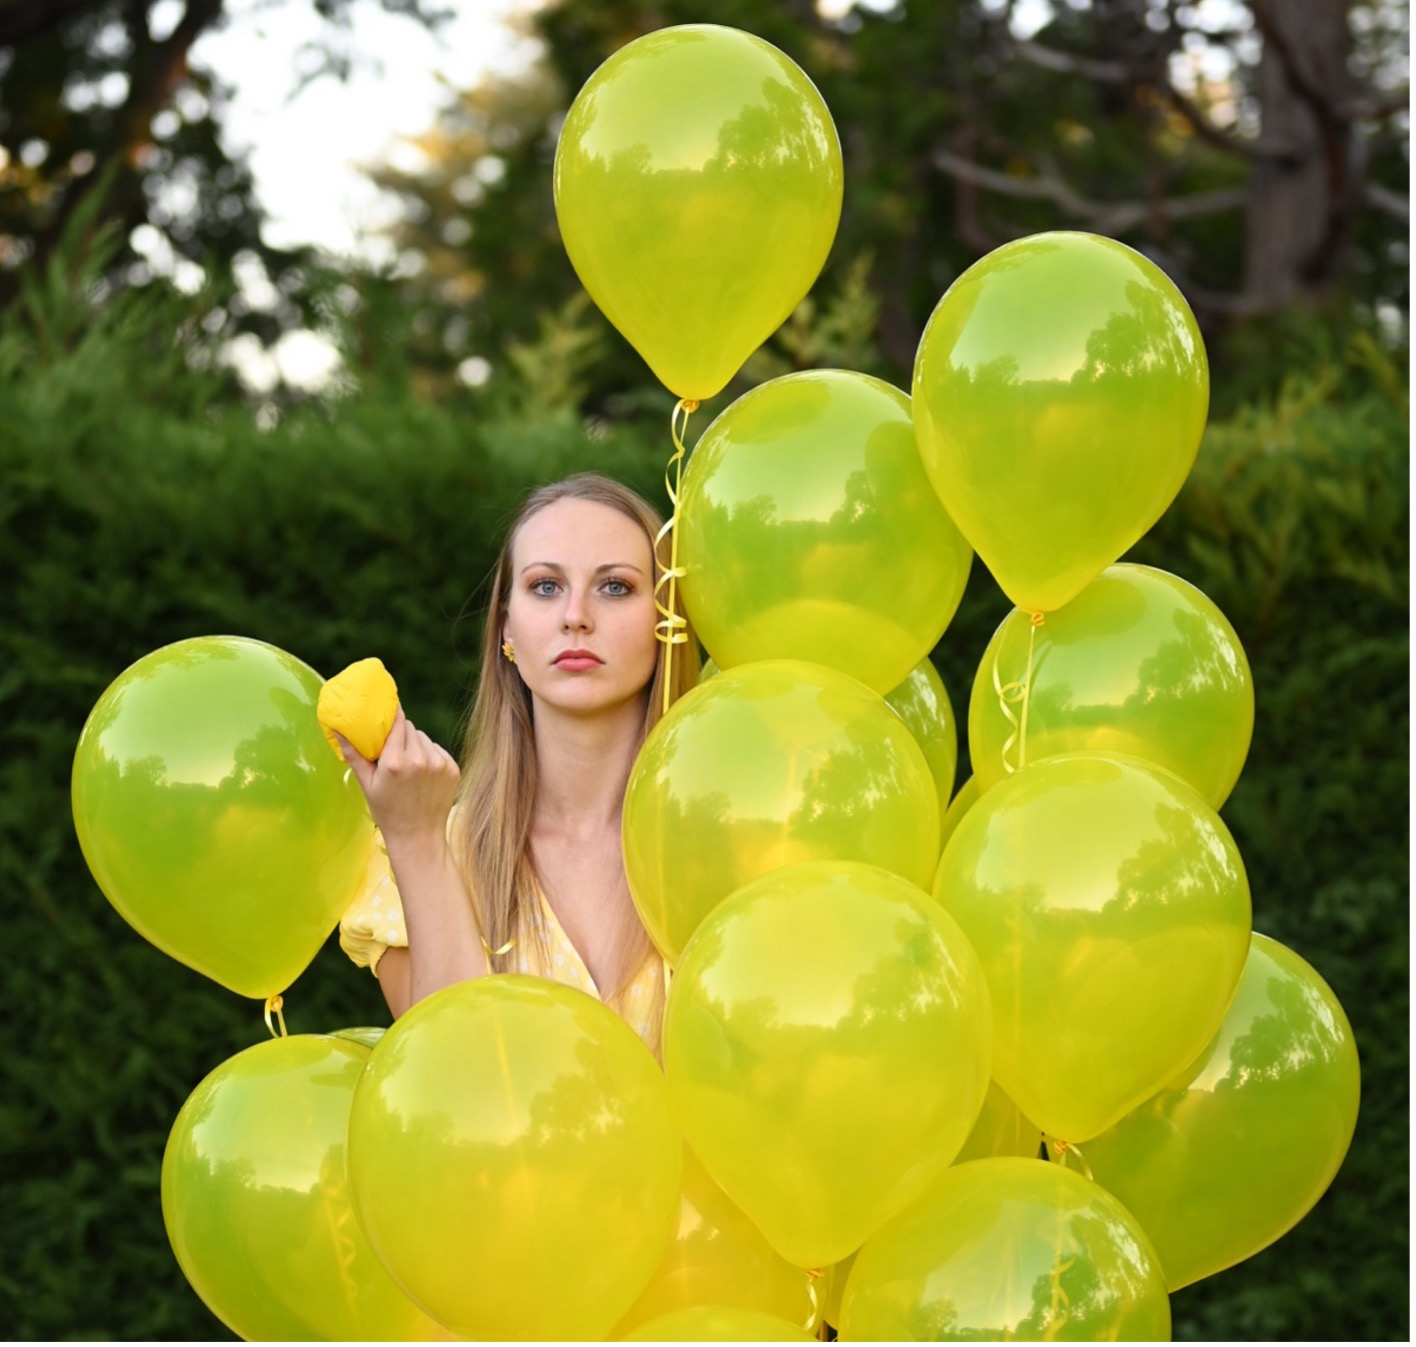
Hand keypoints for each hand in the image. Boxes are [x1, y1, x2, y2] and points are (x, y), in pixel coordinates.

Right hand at [334, 705, 460, 847]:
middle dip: (400, 734)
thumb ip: (354, 754)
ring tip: (407, 766)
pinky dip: (429, 755)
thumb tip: (337, 729)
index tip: (388, 704)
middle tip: (392, 749)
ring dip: (415, 745)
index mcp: (395, 763)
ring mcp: (439, 764)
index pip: (397, 723)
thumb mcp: (367, 784)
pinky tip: (422, 773)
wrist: (419, 836)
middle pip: (410, 728)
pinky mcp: (452, 768)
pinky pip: (437, 750)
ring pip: (424, 738)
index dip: (392, 713)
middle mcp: (419, 760)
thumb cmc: (387, 811)